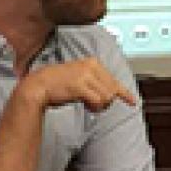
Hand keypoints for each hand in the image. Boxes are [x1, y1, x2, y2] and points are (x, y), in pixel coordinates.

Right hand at [20, 57, 136, 112]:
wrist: (38, 86)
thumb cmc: (58, 84)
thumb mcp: (79, 77)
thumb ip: (95, 81)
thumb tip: (113, 94)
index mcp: (92, 62)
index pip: (114, 80)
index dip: (124, 94)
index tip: (132, 102)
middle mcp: (91, 66)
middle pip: (112, 90)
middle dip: (106, 102)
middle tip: (93, 105)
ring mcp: (85, 75)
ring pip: (107, 97)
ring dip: (100, 106)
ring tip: (88, 104)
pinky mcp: (80, 85)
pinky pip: (98, 101)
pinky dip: (95, 107)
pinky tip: (87, 106)